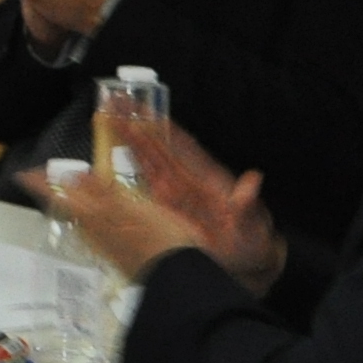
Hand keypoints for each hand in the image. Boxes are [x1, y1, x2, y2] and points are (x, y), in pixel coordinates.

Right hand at [61, 104, 283, 290]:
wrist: (246, 260)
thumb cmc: (249, 243)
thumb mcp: (250, 227)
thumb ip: (246, 206)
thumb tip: (252, 181)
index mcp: (208, 179)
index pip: (182, 148)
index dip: (165, 129)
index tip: (147, 111)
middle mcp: (188, 180)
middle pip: (158, 146)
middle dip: (137, 123)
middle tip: (116, 101)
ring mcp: (175, 191)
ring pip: (148, 158)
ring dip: (129, 136)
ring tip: (110, 114)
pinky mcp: (165, 204)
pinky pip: (145, 178)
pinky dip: (130, 161)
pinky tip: (115, 148)